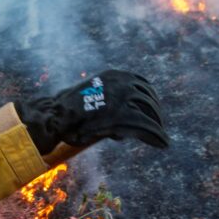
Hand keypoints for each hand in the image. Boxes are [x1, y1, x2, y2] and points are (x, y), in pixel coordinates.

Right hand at [15, 70, 168, 154]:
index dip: (151, 98)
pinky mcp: (123, 115)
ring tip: (161, 138)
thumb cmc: (69, 110)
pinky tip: (162, 144)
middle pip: (148, 98)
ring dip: (158, 126)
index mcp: (114, 75)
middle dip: (156, 113)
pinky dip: (156, 135)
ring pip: (150, 112)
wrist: (56, 116)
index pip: (142, 83)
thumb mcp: (93, 96)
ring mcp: (122, 97)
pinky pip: (146, 125)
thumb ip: (109, 98)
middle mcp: (121, 82)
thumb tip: (125, 112)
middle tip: (159, 126)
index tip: (154, 109)